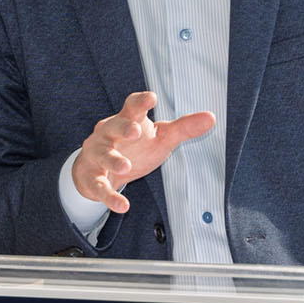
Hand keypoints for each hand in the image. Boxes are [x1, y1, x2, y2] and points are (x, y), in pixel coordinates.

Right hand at [72, 91, 214, 213]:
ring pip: (104, 155)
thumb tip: (211, 117)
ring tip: (125, 166)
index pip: (132, 107)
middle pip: (114, 126)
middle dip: (124, 128)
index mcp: (127, 120)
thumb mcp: (160, 137)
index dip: (140, 102)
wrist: (95, 169)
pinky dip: (110, 196)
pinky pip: (100, 187)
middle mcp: (109, 134)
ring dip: (114, 161)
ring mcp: (98, 155)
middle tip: (136, 130)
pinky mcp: (92, 178)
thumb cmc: (132, 148)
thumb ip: (184, 128)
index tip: (151, 98)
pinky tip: (122, 205)